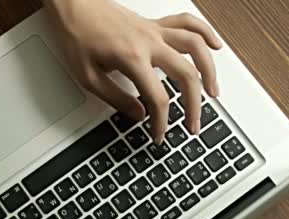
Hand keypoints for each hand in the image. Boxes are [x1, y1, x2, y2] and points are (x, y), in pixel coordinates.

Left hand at [44, 0, 221, 142]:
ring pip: (196, 48)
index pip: (158, 98)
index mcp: (132, 58)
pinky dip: (206, 34)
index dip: (162, 122)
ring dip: (209, 71)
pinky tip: (215, 47)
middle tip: (192, 125)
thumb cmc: (76, 35)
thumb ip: (115, 98)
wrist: (73, 5)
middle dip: (194, 105)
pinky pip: (188, 23)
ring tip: (213, 93)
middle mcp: (149, 43)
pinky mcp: (155, 23)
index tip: (160, 135)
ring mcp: (155, 30)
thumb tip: (138, 115)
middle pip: (186, 75)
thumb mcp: (87, 76)